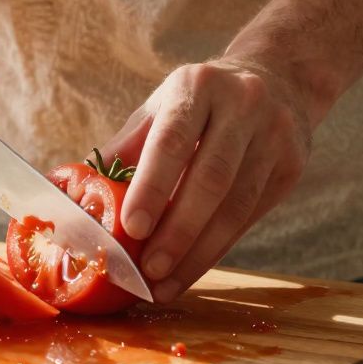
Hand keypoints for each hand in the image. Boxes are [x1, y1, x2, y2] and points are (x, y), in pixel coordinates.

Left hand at [101, 57, 313, 301]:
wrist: (276, 79)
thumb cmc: (198, 104)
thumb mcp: (159, 110)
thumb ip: (123, 150)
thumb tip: (70, 192)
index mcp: (197, 86)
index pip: (172, 140)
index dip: (152, 187)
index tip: (132, 228)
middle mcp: (242, 104)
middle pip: (210, 178)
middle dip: (178, 231)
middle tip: (149, 271)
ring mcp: (275, 134)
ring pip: (236, 205)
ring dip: (198, 253)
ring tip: (165, 284)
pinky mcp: (292, 165)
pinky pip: (251, 216)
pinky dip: (218, 249)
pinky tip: (191, 270)